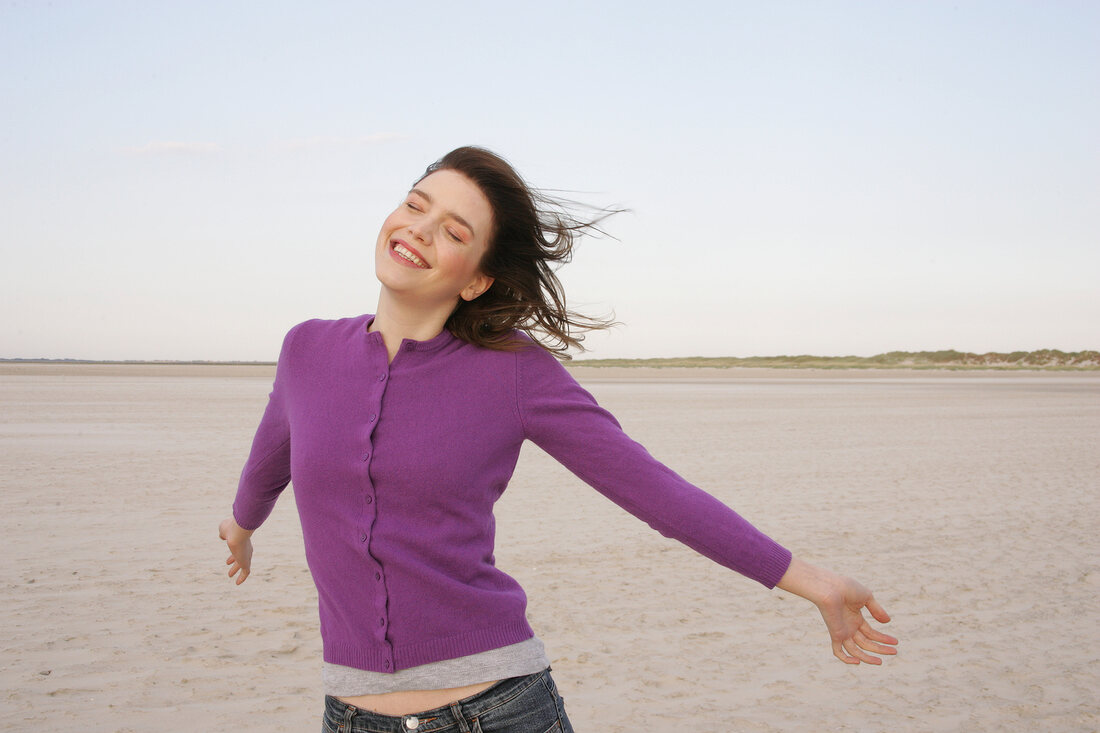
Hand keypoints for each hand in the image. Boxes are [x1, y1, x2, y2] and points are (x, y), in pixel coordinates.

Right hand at [218, 516, 254, 584]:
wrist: (238, 532)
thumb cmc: (231, 528)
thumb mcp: (224, 529)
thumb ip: (224, 533)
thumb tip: (223, 535)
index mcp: (242, 540)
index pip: (239, 546)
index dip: (233, 551)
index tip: (228, 557)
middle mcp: (246, 547)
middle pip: (242, 555)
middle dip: (235, 559)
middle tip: (228, 563)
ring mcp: (246, 555)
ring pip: (243, 564)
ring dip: (236, 569)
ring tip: (230, 575)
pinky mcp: (246, 562)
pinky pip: (246, 572)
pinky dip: (242, 577)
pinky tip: (238, 583)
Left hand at [777, 557, 897, 664]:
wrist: (830, 587)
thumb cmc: (846, 588)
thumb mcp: (866, 597)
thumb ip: (877, 610)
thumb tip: (887, 622)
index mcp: (855, 618)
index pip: (871, 633)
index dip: (883, 639)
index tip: (895, 642)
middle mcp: (849, 626)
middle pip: (866, 643)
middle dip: (880, 648)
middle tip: (894, 652)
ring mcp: (842, 631)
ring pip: (856, 650)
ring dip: (868, 658)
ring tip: (880, 662)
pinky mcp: (835, 634)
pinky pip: (838, 651)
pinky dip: (846, 659)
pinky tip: (858, 662)